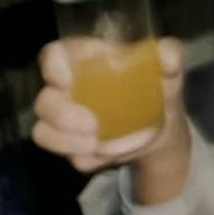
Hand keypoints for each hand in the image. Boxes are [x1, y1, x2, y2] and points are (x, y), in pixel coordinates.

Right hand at [32, 37, 193, 201]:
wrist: (164, 126)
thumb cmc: (156, 87)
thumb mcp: (167, 69)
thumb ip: (170, 55)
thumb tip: (168, 57)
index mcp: (82, 62)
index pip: (53, 56)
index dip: (53, 67)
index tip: (67, 80)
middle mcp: (65, 91)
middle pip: (44, 101)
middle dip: (62, 116)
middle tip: (93, 125)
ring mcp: (65, 122)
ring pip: (43, 133)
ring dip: (67, 142)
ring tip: (97, 144)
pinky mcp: (73, 148)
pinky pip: (70, 157)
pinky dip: (88, 159)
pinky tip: (108, 155)